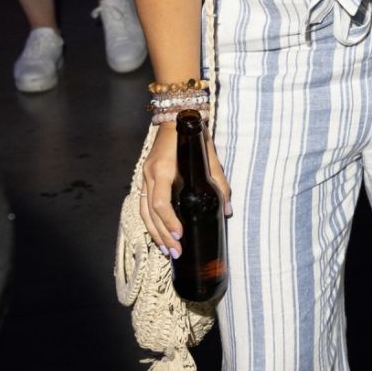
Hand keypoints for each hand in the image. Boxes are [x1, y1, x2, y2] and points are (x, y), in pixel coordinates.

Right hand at [141, 126, 231, 257]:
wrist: (174, 117)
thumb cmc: (193, 136)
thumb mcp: (209, 157)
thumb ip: (219, 183)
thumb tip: (227, 210)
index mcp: (163, 170)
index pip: (160, 202)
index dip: (169, 221)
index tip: (179, 235)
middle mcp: (150, 175)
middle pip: (150, 213)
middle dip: (162, 235)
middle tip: (176, 253)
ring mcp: (144, 176)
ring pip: (143, 212)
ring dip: (155, 233)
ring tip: (167, 251)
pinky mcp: (145, 178)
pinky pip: (143, 205)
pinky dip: (151, 222)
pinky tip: (159, 235)